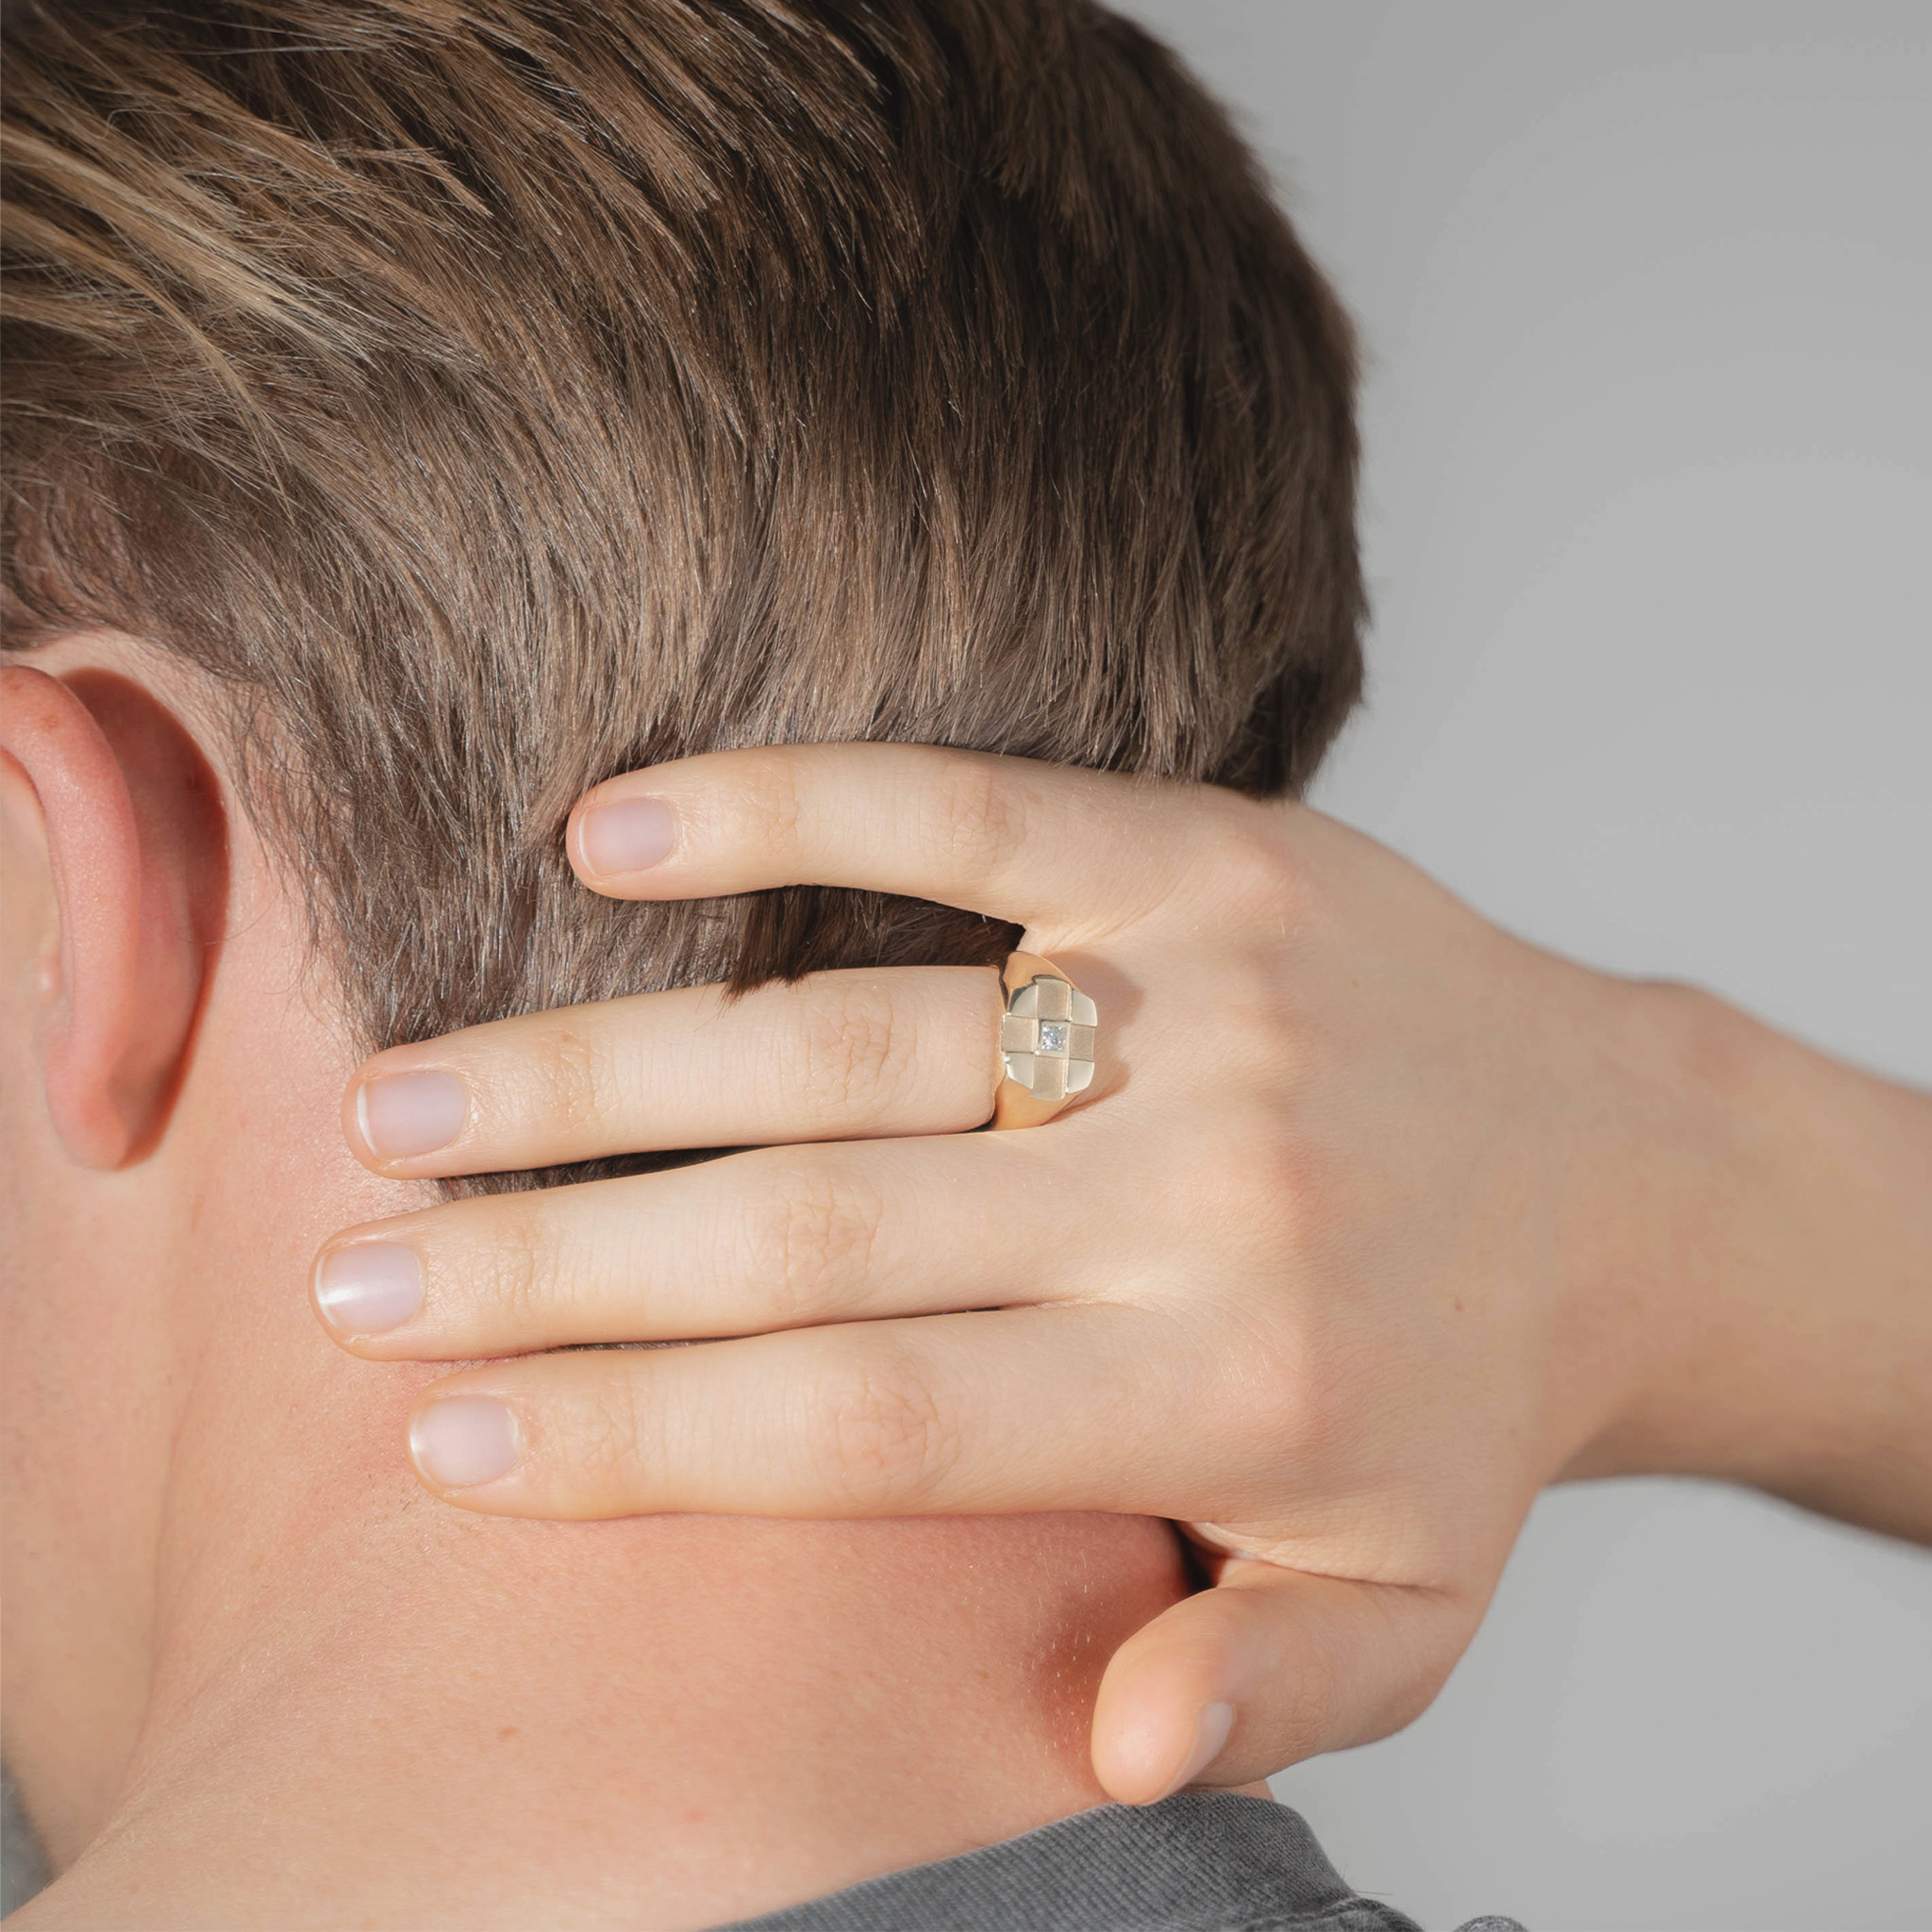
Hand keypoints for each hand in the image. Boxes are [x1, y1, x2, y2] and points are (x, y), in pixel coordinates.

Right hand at [308, 743, 1931, 1797]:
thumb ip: (1261, 1690)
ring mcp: (1203, 1002)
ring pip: (842, 1039)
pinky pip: (970, 815)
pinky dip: (783, 811)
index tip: (446, 1432)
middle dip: (552, 1257)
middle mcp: (1200, 1195)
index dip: (641, 1431)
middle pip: (811, 1231)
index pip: (870, 1422)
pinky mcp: (1208, 855)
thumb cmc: (1462, 1400)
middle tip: (354, 1266)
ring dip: (599, 1066)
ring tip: (407, 1097)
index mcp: (1221, 1396)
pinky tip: (614, 825)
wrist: (1625, 1172)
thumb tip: (1108, 1745)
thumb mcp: (1403, 1608)